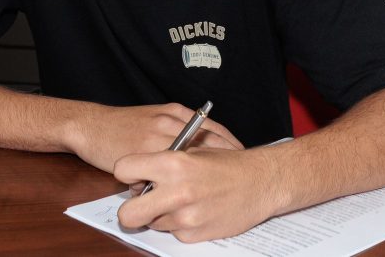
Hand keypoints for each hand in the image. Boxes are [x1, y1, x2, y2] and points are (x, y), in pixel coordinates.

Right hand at [67, 103, 242, 173]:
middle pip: (209, 141)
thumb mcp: (155, 118)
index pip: (212, 127)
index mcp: (175, 112)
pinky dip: (176, 181)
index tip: (243, 157)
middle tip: (239, 174)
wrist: (91, 126)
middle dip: (226, 158)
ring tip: (217, 187)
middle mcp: (169, 121)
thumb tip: (201, 149)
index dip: (231, 144)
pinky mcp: (144, 153)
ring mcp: (157, 137)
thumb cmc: (123, 125)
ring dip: (205, 172)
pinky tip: (181, 190)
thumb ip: (176, 130)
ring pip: (191, 156)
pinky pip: (167, 170)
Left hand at [113, 146, 283, 242]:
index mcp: (172, 162)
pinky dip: (179, 223)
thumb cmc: (228, 163)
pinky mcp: (194, 235)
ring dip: (161, 214)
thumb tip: (138, 173)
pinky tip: (196, 209)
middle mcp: (175, 192)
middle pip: (128, 214)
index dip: (126, 172)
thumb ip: (163, 160)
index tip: (134, 175)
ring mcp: (185, 217)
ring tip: (183, 199)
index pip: (123, 170)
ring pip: (152, 223)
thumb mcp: (192, 149)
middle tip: (142, 201)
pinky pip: (172, 232)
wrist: (262, 182)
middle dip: (131, 209)